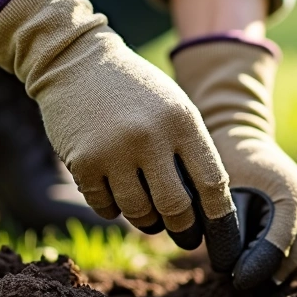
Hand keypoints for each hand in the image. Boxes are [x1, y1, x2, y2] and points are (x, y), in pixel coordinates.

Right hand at [0, 0, 241, 259]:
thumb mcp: (173, 108)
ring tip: (149, 216)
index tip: (219, 231)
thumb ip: (190, 151)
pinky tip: (116, 195)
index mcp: (182, 121)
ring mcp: (114, 151)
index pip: (211, 182)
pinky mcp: (84, 162)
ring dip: (146, 221)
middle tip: (184, 235)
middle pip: (176, 207)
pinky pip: (105, 207)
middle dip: (183, 228)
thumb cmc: (136, 92)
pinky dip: (113, 208)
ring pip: (139, 213)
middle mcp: (150, 136)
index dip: (219, 215)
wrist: (77, 61)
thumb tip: (205, 208)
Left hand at [171, 37, 296, 289]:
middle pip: (289, 259)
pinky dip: (276, 262)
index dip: (255, 268)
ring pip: (295, 262)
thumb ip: (229, 229)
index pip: (276, 247)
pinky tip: (253, 261)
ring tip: (242, 269)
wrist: (244, 139)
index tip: (234, 281)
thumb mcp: (225, 192)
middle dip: (262, 272)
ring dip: (270, 270)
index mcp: (291, 197)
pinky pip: (296, 256)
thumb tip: (232, 270)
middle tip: (234, 279)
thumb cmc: (229, 162)